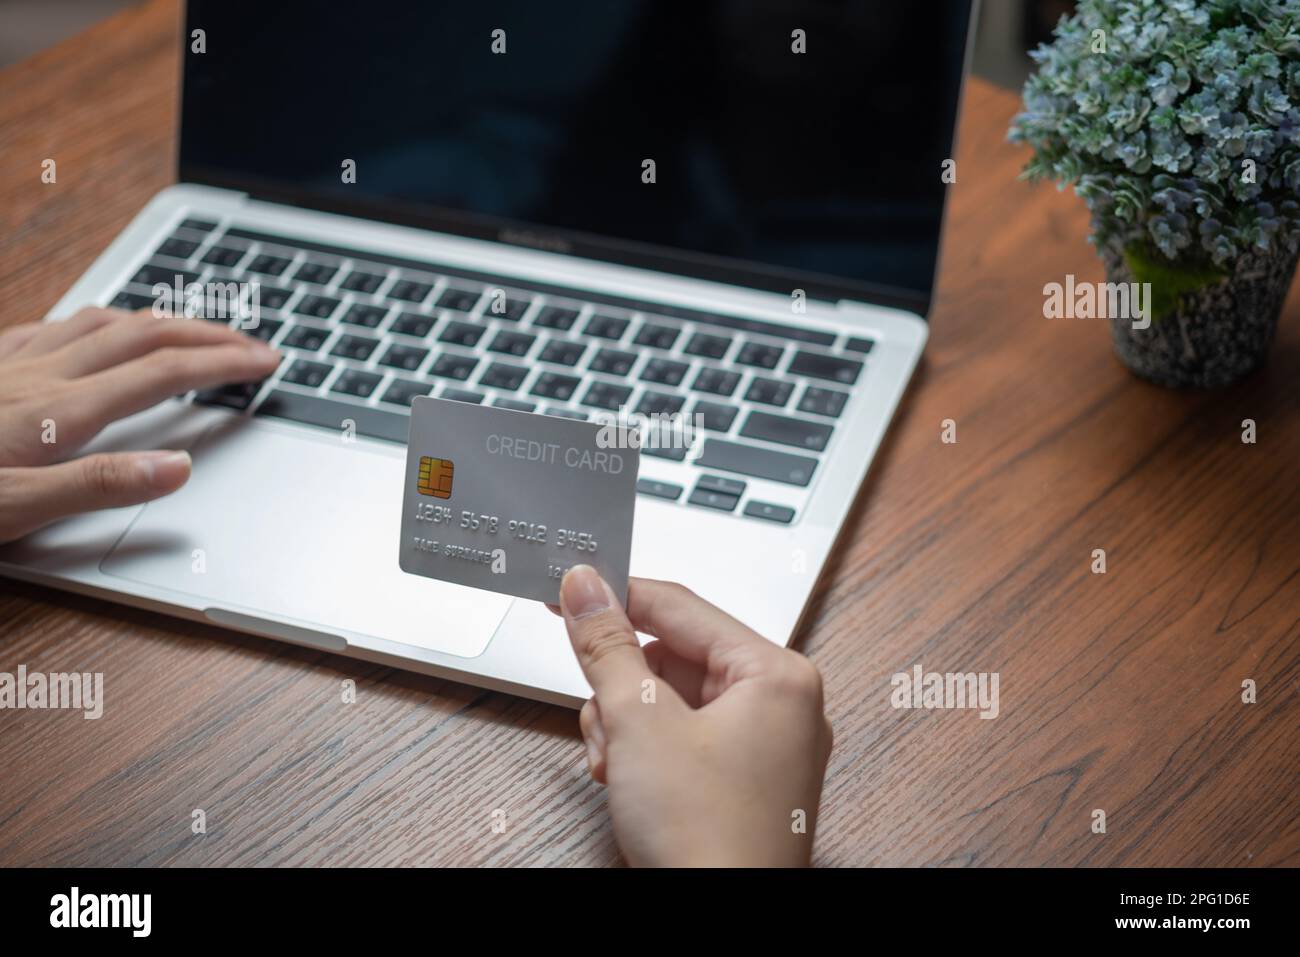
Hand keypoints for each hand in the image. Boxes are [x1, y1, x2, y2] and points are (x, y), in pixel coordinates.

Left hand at [0, 307, 279, 543]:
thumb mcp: (17, 508)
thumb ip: (99, 485)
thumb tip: (178, 468)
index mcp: (59, 413)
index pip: (163, 374)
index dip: (222, 363)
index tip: (265, 362)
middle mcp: (41, 376)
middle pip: (143, 335)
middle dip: (207, 334)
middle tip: (250, 344)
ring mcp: (12, 366)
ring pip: (100, 322)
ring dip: (157, 323)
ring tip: (188, 331)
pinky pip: (47, 328)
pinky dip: (89, 323)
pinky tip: (92, 330)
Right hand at [556, 564, 832, 866]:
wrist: (723, 929)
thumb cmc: (709, 839)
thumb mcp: (640, 724)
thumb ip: (608, 646)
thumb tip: (585, 589)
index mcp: (777, 674)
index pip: (682, 608)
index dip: (617, 597)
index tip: (569, 588)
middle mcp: (781, 704)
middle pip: (674, 657)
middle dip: (624, 688)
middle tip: (603, 716)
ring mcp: (765, 746)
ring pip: (671, 699)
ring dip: (627, 724)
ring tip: (617, 763)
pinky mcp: (744, 780)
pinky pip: (684, 737)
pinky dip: (645, 752)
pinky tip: (627, 781)